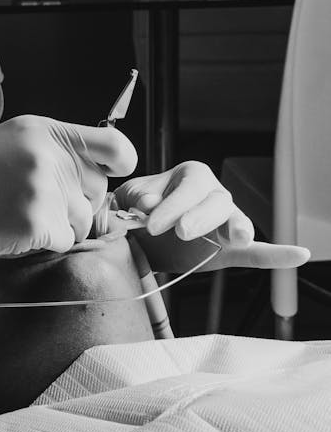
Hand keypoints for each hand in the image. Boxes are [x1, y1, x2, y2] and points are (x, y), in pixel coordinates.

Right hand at [0, 115, 137, 280]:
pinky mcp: (38, 224)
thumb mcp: (14, 142)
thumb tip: (101, 173)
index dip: (120, 166)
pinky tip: (13, 230)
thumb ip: (58, 151)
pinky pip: (65, 242)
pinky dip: (44, 244)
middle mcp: (50, 156)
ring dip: (61, 227)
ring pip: (84, 220)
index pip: (116, 146)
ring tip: (20, 216)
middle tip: (38, 203)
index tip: (108, 176)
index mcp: (45, 131)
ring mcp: (45, 190)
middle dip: (78, 203)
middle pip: (99, 189)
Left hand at [113, 160, 309, 272]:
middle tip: (180, 231)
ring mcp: (226, 222)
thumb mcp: (132, 198)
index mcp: (191, 176)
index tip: (152, 223)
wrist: (138, 233)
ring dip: (238, 228)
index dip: (172, 206)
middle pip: (216, 202)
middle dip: (200, 216)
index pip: (188, 189)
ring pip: (237, 221)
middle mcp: (213, 195)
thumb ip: (139, 198)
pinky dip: (278, 255)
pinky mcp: (231, 249)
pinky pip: (258, 252)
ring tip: (236, 238)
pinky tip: (299, 254)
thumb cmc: (138, 209)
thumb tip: (149, 204)